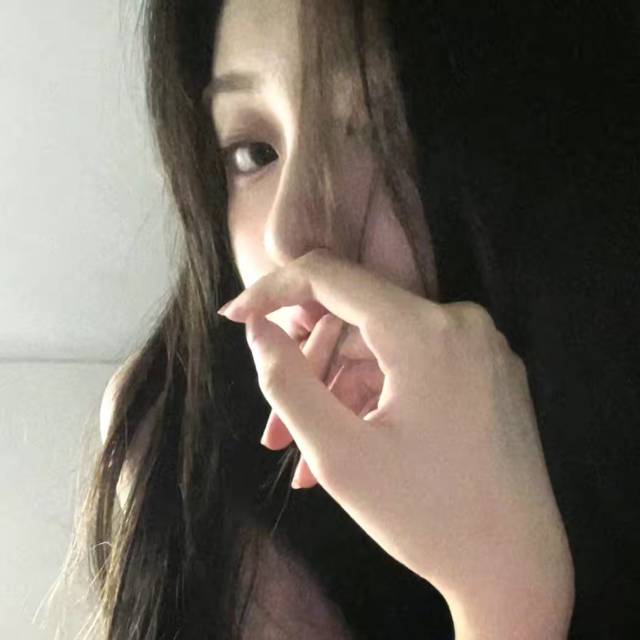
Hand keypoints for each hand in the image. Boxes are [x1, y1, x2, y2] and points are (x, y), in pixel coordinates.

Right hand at [218, 248, 573, 635]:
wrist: (517, 569)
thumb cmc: (425, 517)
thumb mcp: (337, 453)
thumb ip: (285, 380)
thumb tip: (258, 328)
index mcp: (426, 330)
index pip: (330, 276)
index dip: (273, 289)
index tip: (235, 316)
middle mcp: (461, 322)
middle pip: (356, 322)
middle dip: (307, 373)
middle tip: (274, 436)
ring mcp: (481, 346)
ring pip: (383, 351)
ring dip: (338, 397)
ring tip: (306, 463)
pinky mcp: (489, 371)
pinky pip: (414, 367)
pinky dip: (376, 399)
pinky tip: (351, 449)